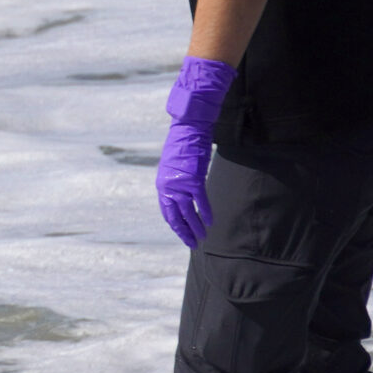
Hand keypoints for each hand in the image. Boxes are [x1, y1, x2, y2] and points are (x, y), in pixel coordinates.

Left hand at [156, 56, 234, 247]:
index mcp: (162, 185)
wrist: (187, 129)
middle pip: (175, 216)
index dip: (175, 224)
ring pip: (187, 212)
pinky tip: (210, 222)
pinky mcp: (193, 180)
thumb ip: (176, 180)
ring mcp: (180, 184)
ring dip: (195, 227)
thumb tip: (182, 189)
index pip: (167, 211)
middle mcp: (168, 187)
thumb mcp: (174, 166)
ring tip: (201, 238)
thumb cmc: (182, 146)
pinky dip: (205, 212)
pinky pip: (200, 201)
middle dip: (183, 231)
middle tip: (192, 243)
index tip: (182, 233)